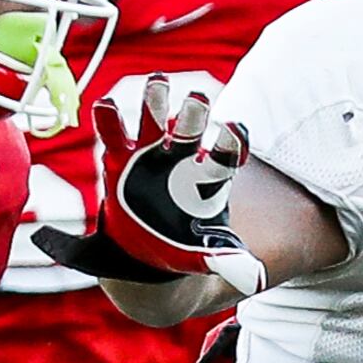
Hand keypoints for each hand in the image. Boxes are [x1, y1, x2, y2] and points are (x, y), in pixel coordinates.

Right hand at [32, 74, 262, 290]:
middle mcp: (182, 156)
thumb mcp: (207, 255)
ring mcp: (150, 154)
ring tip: (156, 82)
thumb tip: (255, 280)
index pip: (226, 151)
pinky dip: (109, 118)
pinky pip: (114, 134)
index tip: (235, 132)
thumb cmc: (184, 244)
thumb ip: (229, 261)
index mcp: (209, 175)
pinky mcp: (120, 159)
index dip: (232, 140)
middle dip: (194, 114)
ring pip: (153, 121)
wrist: (146, 250)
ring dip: (155, 101)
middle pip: (191, 128)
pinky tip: (106, 104)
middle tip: (198, 99)